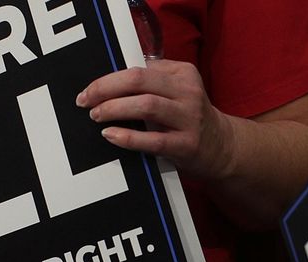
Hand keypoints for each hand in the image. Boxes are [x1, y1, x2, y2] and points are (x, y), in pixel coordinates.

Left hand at [76, 59, 235, 180]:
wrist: (222, 146)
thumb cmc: (189, 116)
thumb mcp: (178, 89)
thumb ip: (152, 80)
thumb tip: (110, 81)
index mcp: (183, 73)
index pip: (139, 68)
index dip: (110, 78)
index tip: (90, 89)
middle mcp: (188, 92)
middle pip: (139, 80)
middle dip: (106, 89)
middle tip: (86, 100)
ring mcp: (189, 118)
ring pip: (146, 105)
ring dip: (115, 109)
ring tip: (96, 115)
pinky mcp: (186, 144)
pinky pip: (153, 139)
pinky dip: (128, 137)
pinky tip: (111, 135)